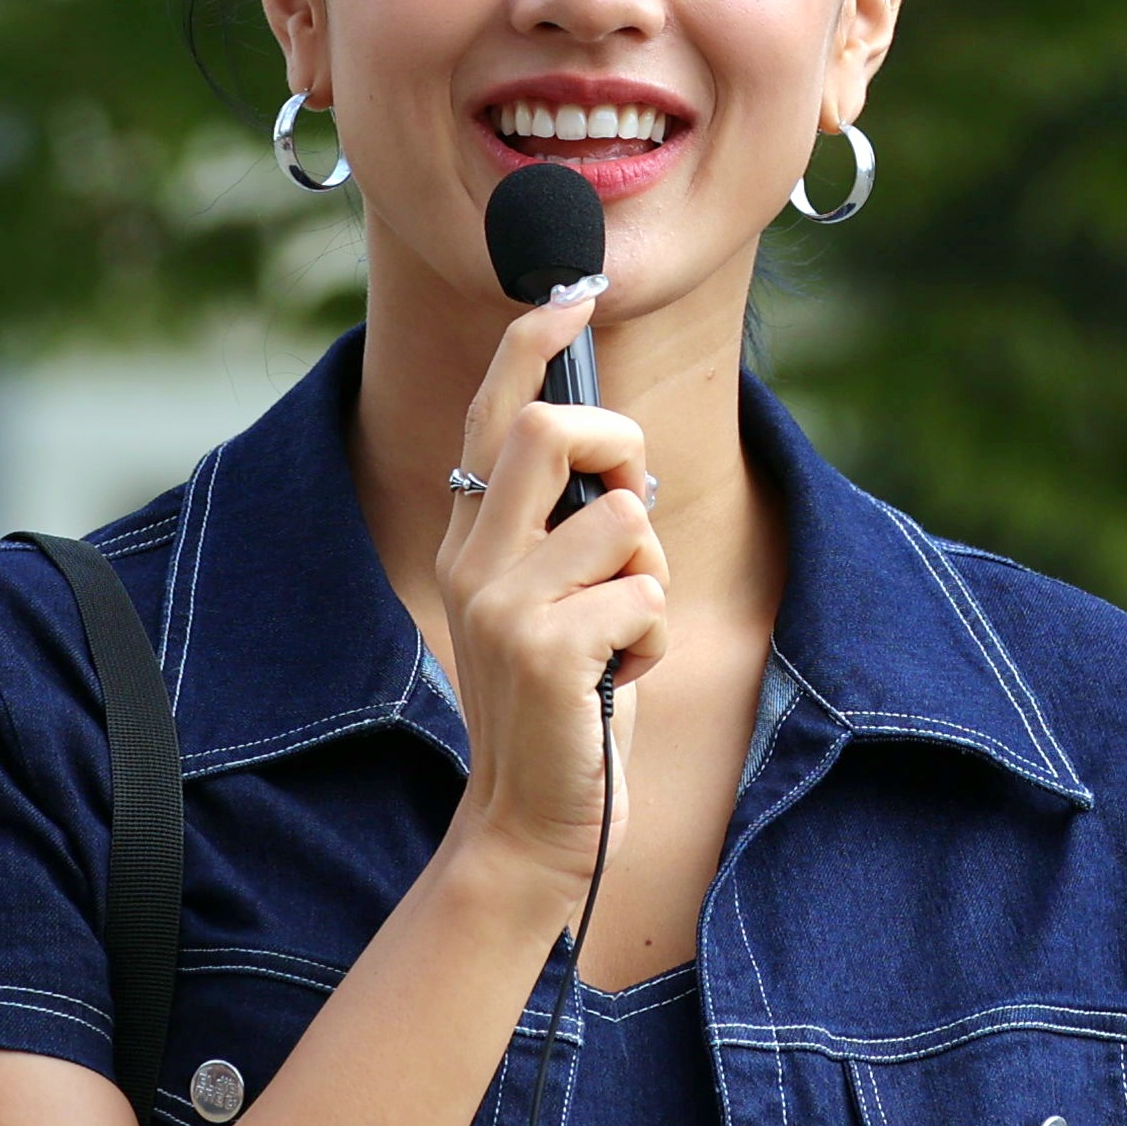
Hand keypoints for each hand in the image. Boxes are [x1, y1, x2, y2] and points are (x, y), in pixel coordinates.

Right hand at [436, 293, 667, 900]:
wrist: (535, 824)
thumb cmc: (566, 708)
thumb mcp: (557, 602)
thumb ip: (570, 530)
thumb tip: (620, 450)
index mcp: (470, 541)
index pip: (493, 414)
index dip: (533, 347)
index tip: (572, 301)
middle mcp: (472, 560)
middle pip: (549, 429)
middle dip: (621, 446)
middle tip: (634, 504)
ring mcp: (502, 606)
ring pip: (621, 519)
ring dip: (652, 577)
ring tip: (624, 635)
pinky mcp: (545, 652)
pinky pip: (644, 595)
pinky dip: (655, 636)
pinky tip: (621, 681)